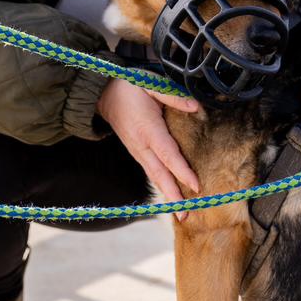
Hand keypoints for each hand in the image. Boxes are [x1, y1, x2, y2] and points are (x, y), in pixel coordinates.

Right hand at [96, 78, 199, 211]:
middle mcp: (142, 145)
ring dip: (168, 195)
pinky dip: (162, 185)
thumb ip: (174, 97)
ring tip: (181, 213)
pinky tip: (172, 195)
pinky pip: (152, 171)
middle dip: (173, 196)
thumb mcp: (151, 84)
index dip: (182, 171)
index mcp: (148, 129)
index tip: (196, 186)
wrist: (104, 93)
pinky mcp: (137, 152)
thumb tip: (197, 108)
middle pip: (160, 175)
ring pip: (155, 177)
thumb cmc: (130, 87)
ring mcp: (137, 151)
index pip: (169, 155)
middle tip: (186, 216)